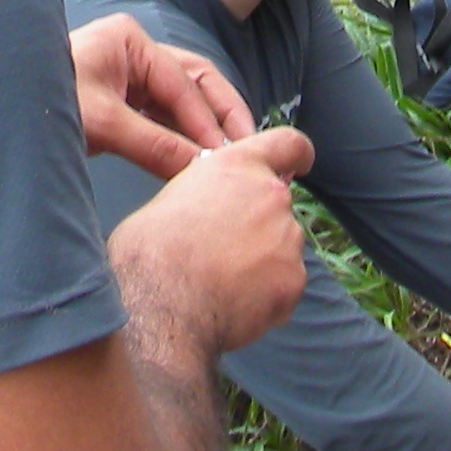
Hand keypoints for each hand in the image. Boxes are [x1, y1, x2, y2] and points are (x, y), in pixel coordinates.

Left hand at [70, 14, 251, 178]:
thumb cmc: (42, 100)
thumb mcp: (102, 123)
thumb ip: (154, 145)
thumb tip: (201, 170)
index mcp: (131, 41)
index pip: (184, 81)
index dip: (209, 119)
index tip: (227, 153)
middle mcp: (135, 53)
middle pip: (195, 82)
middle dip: (220, 115)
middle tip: (247, 147)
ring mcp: (129, 77)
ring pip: (180, 102)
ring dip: (203, 129)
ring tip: (229, 158)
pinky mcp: (121, 104)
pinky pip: (161, 119)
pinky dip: (180, 138)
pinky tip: (196, 161)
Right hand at [107, 127, 315, 361]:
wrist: (160, 307)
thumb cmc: (150, 252)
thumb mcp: (169, 199)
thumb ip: (204, 195)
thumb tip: (204, 211)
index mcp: (239, 167)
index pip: (287, 144)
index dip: (296, 155)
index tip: (300, 163)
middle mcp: (271, 197)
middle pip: (277, 207)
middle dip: (258, 224)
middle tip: (223, 248)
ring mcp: (287, 240)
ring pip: (281, 247)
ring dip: (261, 260)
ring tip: (221, 281)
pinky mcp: (293, 281)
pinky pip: (283, 285)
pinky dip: (265, 294)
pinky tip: (232, 303)